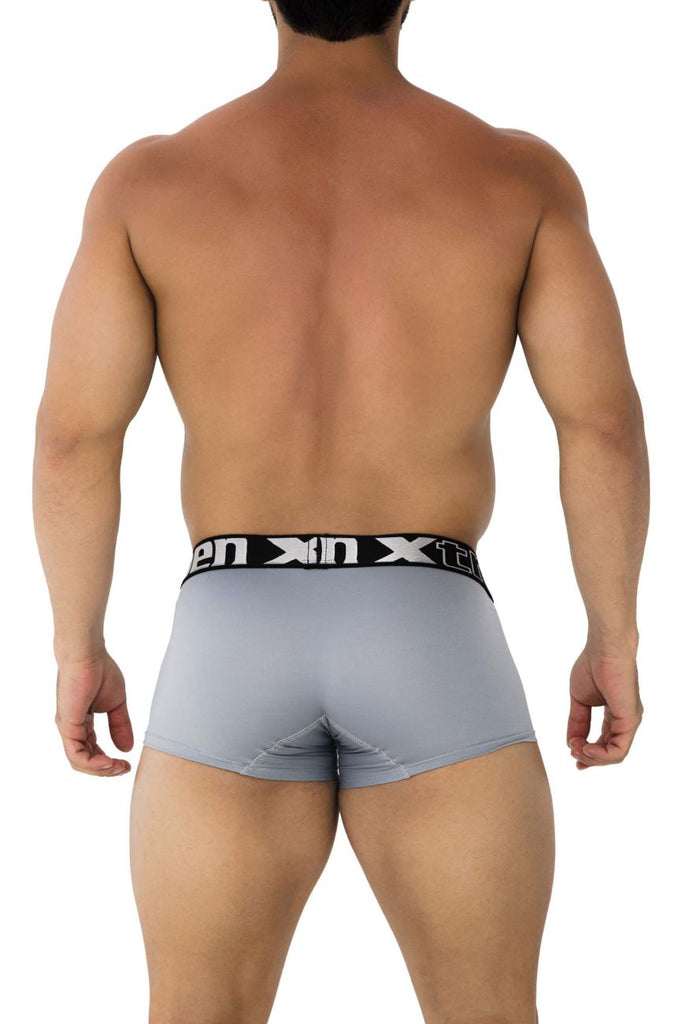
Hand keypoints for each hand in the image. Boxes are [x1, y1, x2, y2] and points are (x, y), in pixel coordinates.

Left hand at [54, 649, 133, 775]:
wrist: (88, 655)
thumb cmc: (100, 671)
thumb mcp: (116, 704)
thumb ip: (120, 726)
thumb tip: (127, 749)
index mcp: (82, 724)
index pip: (92, 752)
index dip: (109, 762)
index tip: (127, 764)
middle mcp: (72, 729)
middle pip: (85, 762)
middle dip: (106, 770)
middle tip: (124, 769)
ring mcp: (68, 728)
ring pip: (79, 763)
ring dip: (101, 770)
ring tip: (118, 767)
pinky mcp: (67, 725)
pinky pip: (76, 755)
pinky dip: (93, 764)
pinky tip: (109, 761)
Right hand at [567, 645, 642, 769]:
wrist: (604, 649)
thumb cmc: (592, 666)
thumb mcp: (579, 700)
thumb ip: (577, 722)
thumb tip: (571, 742)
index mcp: (615, 715)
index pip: (605, 742)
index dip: (588, 752)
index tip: (572, 753)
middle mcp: (625, 720)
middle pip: (609, 752)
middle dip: (589, 758)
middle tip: (572, 754)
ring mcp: (629, 721)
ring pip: (615, 755)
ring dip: (593, 758)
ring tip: (577, 750)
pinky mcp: (630, 720)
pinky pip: (618, 750)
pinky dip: (601, 755)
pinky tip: (585, 748)